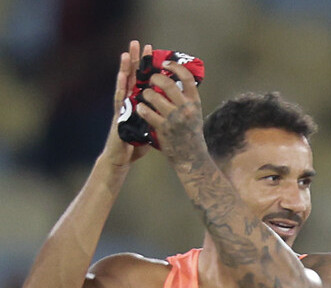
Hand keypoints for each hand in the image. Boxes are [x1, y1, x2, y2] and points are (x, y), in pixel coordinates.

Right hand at [104, 40, 149, 166]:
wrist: (121, 158)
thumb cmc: (135, 145)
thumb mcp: (150, 127)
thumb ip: (155, 116)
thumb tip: (169, 111)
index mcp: (138, 103)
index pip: (143, 80)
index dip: (146, 67)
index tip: (152, 52)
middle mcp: (129, 101)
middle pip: (133, 77)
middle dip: (135, 60)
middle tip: (138, 43)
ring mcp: (122, 107)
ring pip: (124, 84)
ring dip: (126, 68)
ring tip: (127, 53)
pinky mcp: (118, 115)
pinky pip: (120, 99)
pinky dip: (122, 86)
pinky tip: (123, 76)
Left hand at [135, 55, 203, 158]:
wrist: (191, 158)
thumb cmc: (190, 133)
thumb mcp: (194, 114)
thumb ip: (185, 98)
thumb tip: (172, 79)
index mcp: (195, 103)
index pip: (187, 77)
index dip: (175, 66)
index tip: (165, 63)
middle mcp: (186, 109)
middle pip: (167, 83)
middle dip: (154, 78)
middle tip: (150, 79)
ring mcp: (174, 119)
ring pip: (152, 95)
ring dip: (145, 93)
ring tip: (145, 96)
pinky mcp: (162, 128)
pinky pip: (146, 111)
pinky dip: (141, 108)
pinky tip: (141, 109)